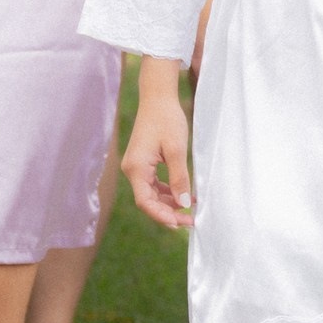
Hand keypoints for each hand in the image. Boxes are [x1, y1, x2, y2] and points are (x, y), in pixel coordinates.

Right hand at [121, 84, 194, 229]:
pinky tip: (184, 195)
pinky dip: (168, 191)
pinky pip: (153, 184)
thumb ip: (179, 177)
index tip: (181, 223)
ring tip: (190, 209)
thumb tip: (182, 203)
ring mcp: (136, 167)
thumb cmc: (167, 120)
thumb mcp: (177, 150)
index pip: (145, 202)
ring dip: (169, 203)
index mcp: (136, 168)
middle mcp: (132, 170)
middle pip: (148, 201)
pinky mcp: (143, 163)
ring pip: (151, 194)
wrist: (158, 98)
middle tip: (190, 220)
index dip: (162, 216)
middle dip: (168, 212)